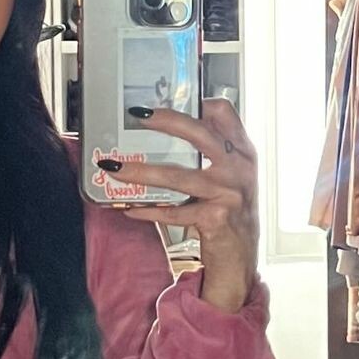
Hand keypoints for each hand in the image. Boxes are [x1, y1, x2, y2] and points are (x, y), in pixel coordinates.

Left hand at [100, 99, 259, 312]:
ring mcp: (228, 193)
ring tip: (115, 168)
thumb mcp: (232, 177)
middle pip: (200, 134)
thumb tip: (177, 124)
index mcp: (242, 153)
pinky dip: (148, 210)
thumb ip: (215, 151)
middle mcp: (238, 169)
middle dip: (167, 121)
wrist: (241, 258)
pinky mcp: (214, 219)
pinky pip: (172, 212)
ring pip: (178, 176)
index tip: (173, 100)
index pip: (226, 113)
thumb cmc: (231, 213)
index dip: (199, 102)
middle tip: (138, 115)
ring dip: (141, 172)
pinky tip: (130, 208)